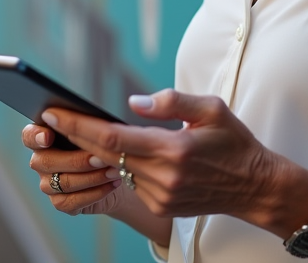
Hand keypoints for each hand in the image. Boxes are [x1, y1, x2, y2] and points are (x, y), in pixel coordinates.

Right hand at [21, 122, 126, 215]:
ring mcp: (48, 184)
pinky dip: (96, 192)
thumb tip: (87, 121)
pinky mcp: (60, 202)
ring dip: (92, 177)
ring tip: (114, 170)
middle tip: (101, 157)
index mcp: (43, 137)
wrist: (116, 172)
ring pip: (63, 182)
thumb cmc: (102, 145)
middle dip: (77, 160)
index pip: (29, 136)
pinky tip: (112, 184)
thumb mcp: (95, 131)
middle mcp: (41, 161)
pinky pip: (73, 201)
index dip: (35, 137)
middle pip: (47, 162)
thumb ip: (85, 125)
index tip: (48, 136)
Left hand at [41, 89, 282, 222]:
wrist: (254, 187)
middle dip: (76, 135)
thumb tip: (132, 103)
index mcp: (173, 149)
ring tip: (80, 130)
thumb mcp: (211, 109)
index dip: (78, 125)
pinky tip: (115, 152)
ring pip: (115, 169)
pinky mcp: (160, 206)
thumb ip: (171, 101)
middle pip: (104, 155)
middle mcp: (162, 177)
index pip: (111, 138)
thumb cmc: (234, 142)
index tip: (54, 112)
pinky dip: (121, 165)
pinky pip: (131, 182)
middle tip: (53, 117)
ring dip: (97, 151)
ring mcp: (160, 196)